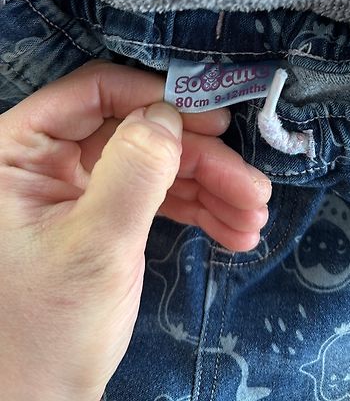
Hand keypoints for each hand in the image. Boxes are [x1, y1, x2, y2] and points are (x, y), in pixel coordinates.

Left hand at [0, 58, 271, 400]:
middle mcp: (49, 159)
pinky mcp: (106, 215)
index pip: (94, 93)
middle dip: (199, 160)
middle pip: (138, 130)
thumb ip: (134, 173)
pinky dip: (198, 209)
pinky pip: (157, 195)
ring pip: (156, 164)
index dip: (156, 99)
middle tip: (251, 186)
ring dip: (210, 187)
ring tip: (253, 217)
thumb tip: (170, 113)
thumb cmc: (47, 329)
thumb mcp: (94, 248)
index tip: (212, 120)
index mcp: (21, 150)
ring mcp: (81, 187)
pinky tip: (234, 230)